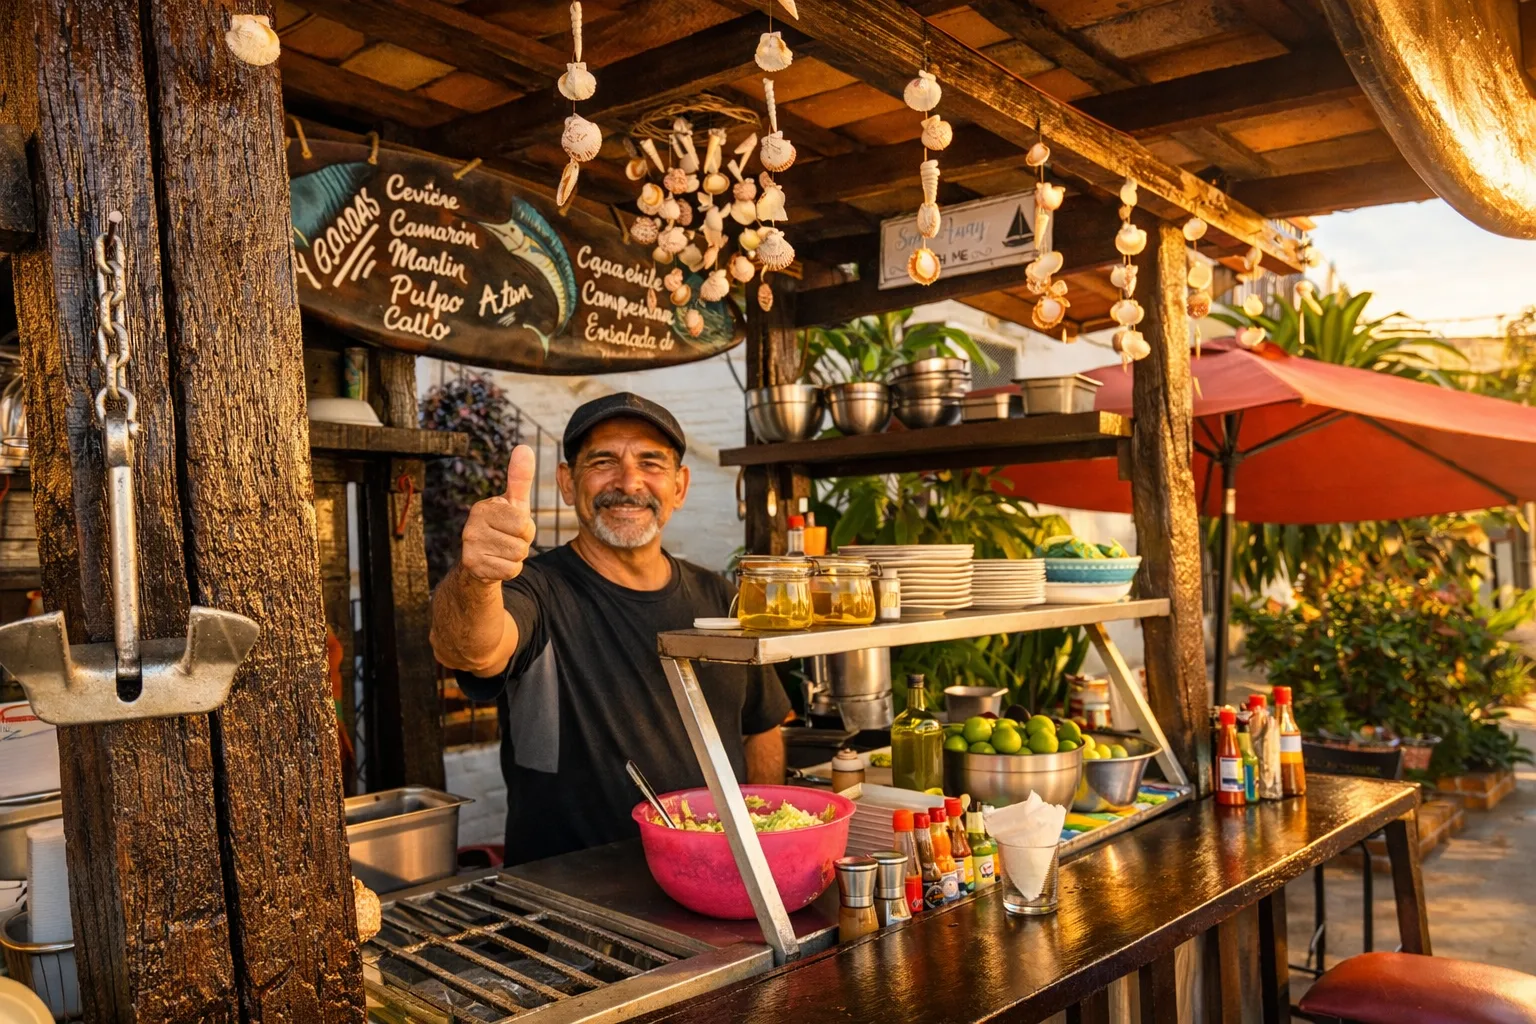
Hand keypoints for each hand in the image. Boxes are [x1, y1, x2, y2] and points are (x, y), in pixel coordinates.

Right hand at [459, 444, 537, 583]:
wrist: (480, 560)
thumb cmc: (502, 527)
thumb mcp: (513, 503)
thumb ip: (520, 477)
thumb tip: (524, 447)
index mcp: (483, 507)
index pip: (524, 522)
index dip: (526, 528)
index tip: (512, 526)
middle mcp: (471, 525)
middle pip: (522, 541)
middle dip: (522, 543)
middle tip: (507, 540)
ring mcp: (469, 547)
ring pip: (517, 557)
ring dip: (516, 557)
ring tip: (501, 550)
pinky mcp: (472, 566)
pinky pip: (510, 571)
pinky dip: (509, 569)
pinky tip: (496, 563)